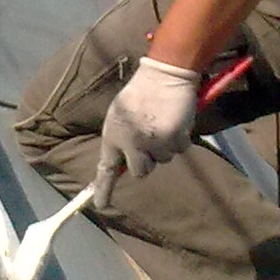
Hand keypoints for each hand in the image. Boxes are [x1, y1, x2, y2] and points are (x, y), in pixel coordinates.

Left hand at [93, 57, 199, 207]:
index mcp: (114, 134)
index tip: (100, 205)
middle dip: (146, 159)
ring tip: (161, 121)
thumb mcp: (120, 115)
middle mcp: (132, 143)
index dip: (103, 189)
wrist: (164, 74)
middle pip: (141, 171)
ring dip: (163, 146)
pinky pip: (179, 149)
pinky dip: (179, 138)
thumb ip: (120, 139)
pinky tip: (174, 120)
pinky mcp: (175, 139)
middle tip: (149, 138)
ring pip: (162, 159)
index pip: (106, 168)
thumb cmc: (140, 93)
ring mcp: (154, 143)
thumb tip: (122, 161)